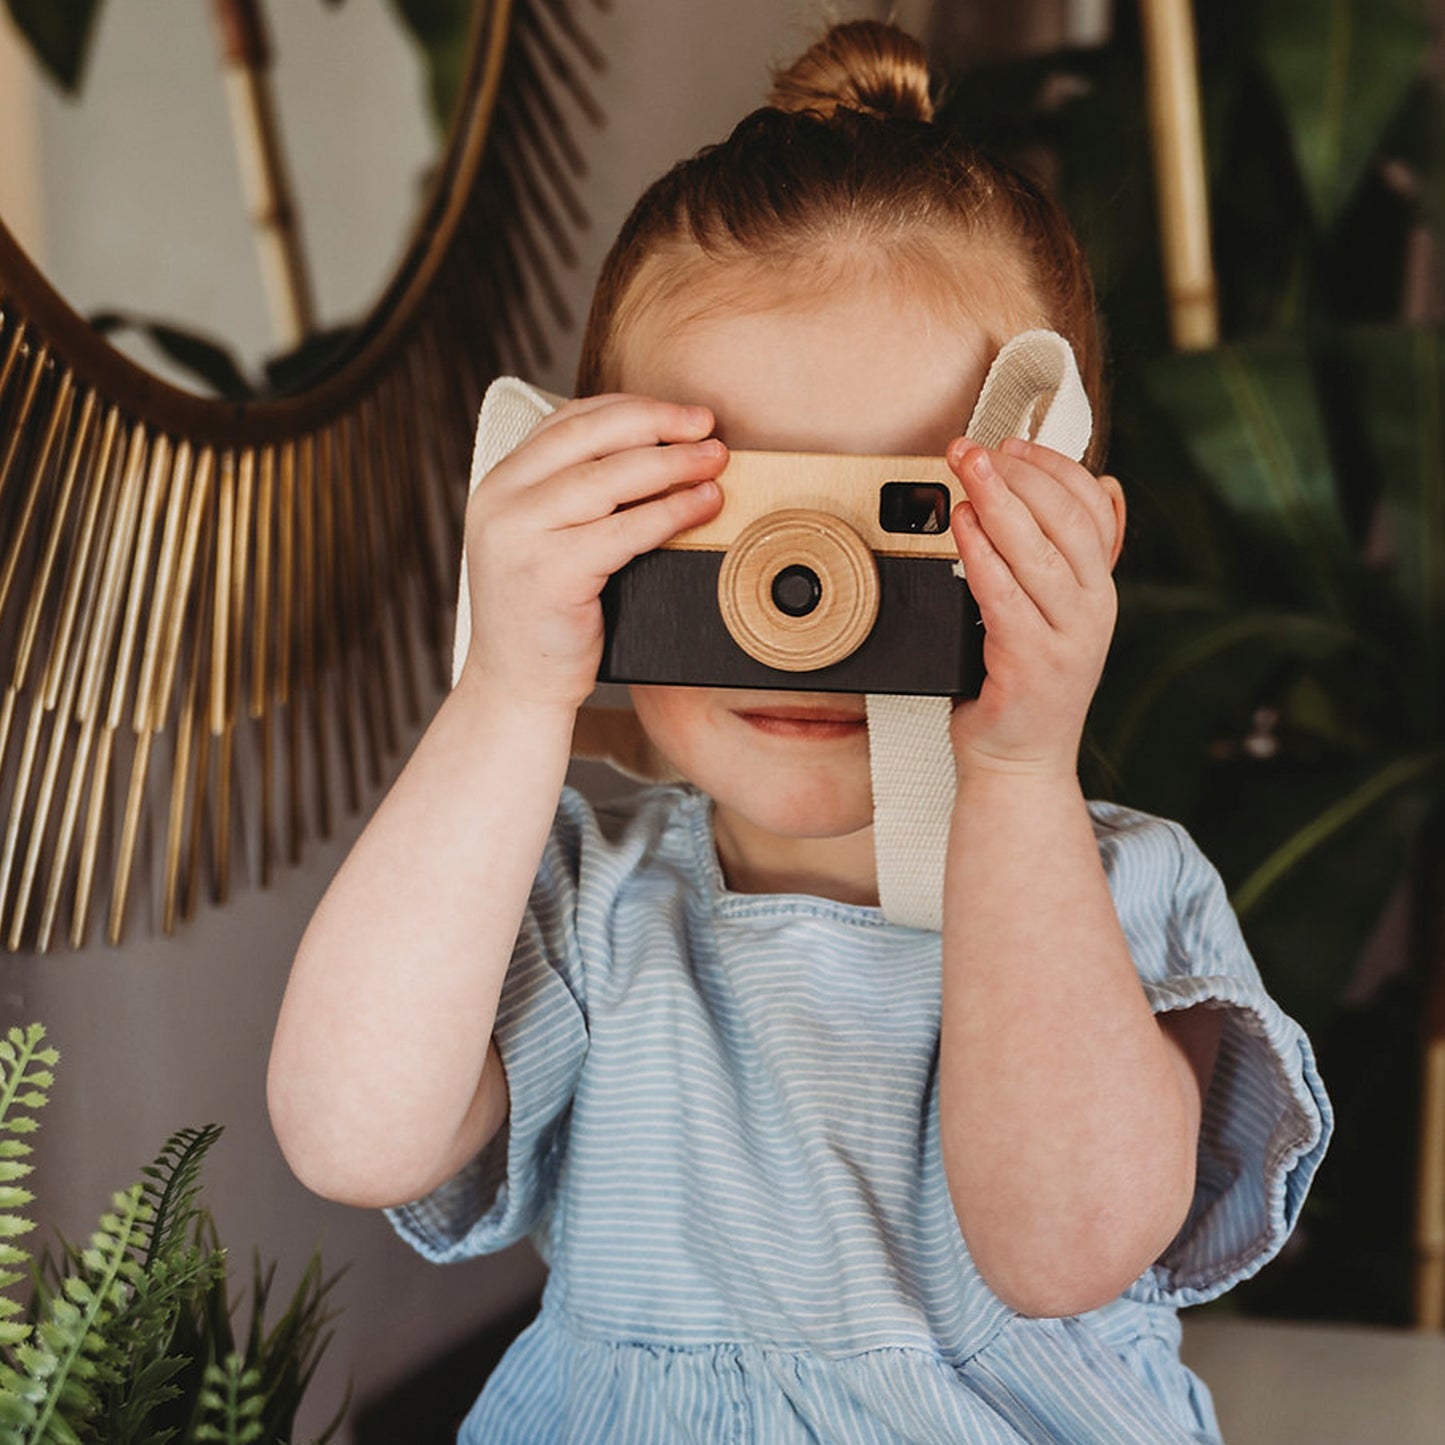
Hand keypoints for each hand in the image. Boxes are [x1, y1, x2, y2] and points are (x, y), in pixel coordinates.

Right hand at [458, 394, 727, 710]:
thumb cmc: (546, 615)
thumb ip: (577, 495)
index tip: (682, 414)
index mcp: (500, 483)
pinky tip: (703, 505)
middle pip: (590, 438)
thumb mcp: (548, 540)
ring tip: (715, 462)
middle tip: (708, 427)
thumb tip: (660, 452)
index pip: (569, 422)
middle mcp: (501, 502)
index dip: (632, 409)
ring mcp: (519, 537)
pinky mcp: (548, 574)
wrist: (515, 686)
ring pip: (609, 479)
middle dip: (658, 425)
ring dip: (672, 464)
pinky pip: (623, 530)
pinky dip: (671, 512)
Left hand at [945, 435, 1123, 777]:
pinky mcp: (1031, 665)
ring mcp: (1066, 640)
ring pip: (1036, 553)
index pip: (1091, 509)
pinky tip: (961, 528)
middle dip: (1016, 474)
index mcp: (1097, 592)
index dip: (1052, 468)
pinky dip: (981, 555)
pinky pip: (1004, 597)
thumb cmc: (1020, 687)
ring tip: (964, 472)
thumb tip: (1090, 490)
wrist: (1018, 764)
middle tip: (972, 448)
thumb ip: (1054, 562)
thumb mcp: (1049, 617)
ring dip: (996, 503)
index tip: (1010, 443)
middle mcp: (1093, 611)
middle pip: (1063, 522)